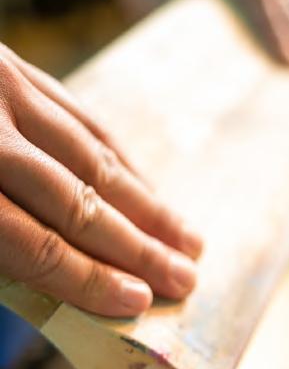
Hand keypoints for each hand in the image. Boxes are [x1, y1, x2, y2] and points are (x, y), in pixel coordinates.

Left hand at [0, 44, 202, 316]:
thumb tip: (44, 281)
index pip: (35, 245)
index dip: (90, 280)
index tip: (140, 302)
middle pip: (78, 203)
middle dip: (139, 248)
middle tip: (186, 279)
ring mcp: (2, 90)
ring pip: (93, 157)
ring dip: (148, 204)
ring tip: (189, 238)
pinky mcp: (14, 65)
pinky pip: (83, 116)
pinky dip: (123, 157)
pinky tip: (150, 185)